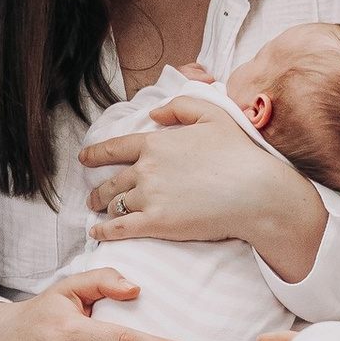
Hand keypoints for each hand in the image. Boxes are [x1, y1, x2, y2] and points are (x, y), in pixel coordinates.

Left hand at [83, 99, 327, 282]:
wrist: (255, 191)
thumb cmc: (238, 153)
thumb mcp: (212, 114)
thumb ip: (180, 106)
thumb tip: (153, 114)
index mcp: (156, 143)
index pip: (115, 148)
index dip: (95, 154)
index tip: (84, 158)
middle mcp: (146, 169)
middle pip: (112, 181)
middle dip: (98, 189)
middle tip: (92, 196)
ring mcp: (149, 197)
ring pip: (115, 204)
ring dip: (103, 209)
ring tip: (100, 214)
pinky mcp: (156, 223)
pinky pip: (120, 229)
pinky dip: (104, 232)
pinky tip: (98, 234)